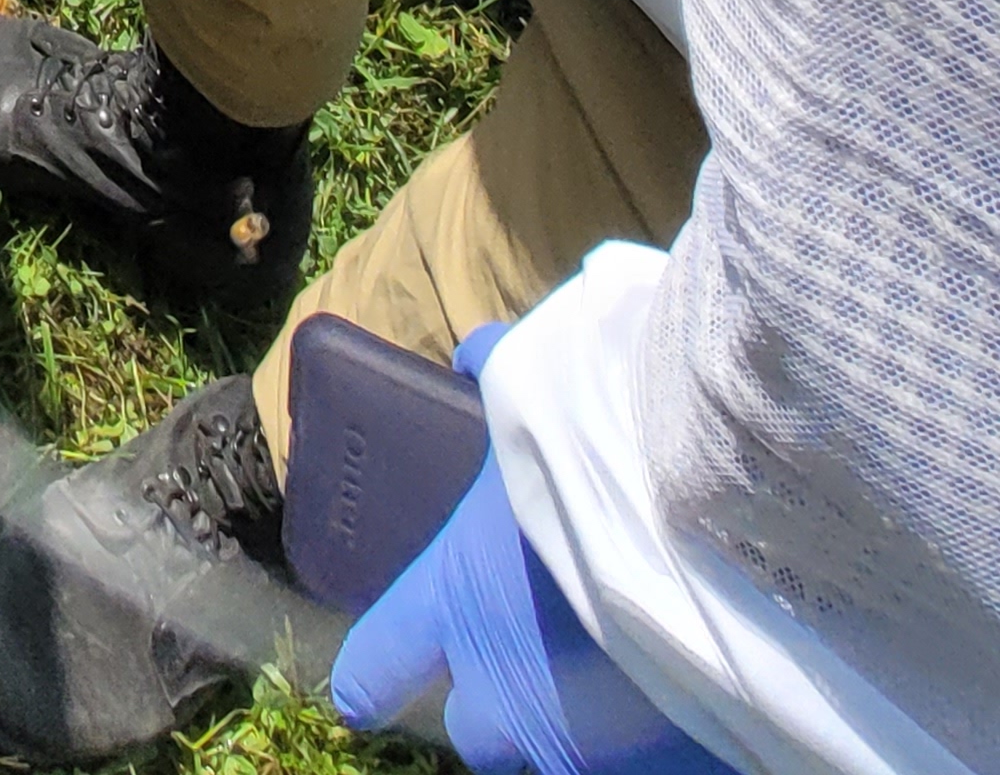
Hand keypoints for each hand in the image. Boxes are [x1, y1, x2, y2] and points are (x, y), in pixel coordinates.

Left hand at [333, 394, 724, 774]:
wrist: (730, 526)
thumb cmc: (612, 454)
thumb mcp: (534, 395)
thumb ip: (497, 379)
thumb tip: (475, 356)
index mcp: (456, 603)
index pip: (380, 662)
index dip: (368, 678)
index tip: (358, 696)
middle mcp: (507, 690)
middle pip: (475, 731)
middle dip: (494, 702)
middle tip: (528, 658)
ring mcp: (585, 744)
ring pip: (559, 752)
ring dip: (576, 724)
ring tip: (615, 674)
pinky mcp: (663, 767)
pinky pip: (644, 765)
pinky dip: (656, 744)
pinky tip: (685, 701)